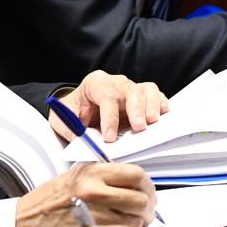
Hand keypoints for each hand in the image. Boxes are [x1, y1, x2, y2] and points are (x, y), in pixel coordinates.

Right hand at [15, 163, 154, 226]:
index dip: (146, 186)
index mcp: (90, 172)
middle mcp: (93, 189)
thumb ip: (102, 178)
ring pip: (135, 219)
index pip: (136, 174)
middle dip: (147, 207)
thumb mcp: (74, 178)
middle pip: (140, 198)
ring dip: (138, 224)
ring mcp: (93, 212)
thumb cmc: (46, 202)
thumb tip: (132, 184)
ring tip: (131, 225)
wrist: (23, 224)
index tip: (146, 193)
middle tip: (146, 213)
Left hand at [50, 71, 168, 141]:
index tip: (110, 138)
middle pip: (130, 90)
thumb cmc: (72, 112)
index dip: (109, 118)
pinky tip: (162, 119)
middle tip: (139, 128)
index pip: (106, 96)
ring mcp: (130, 88)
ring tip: (152, 123)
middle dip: (136, 109)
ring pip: (146, 90)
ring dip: (151, 106)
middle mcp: (115, 83)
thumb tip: (85, 144)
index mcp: (95, 84)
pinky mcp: (142, 97)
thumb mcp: (64, 120)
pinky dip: (161, 106)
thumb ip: (73, 130)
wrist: (77, 108)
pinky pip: (156, 96)